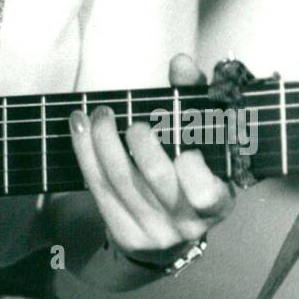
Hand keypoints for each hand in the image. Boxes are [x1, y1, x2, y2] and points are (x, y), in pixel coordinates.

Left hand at [68, 54, 234, 268]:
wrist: (172, 233)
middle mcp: (188, 223)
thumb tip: (181, 63)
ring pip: (120, 181)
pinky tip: (80, 128)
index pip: (207, 192)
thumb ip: (194, 98)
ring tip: (98, 114)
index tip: (183, 145)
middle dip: (139, 142)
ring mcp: (155, 233)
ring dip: (102, 141)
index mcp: (217, 201)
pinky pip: (98, 190)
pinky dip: (85, 154)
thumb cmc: (189, 174)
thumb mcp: (202, 140)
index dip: (192, 170)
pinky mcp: (125, 235)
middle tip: (130, 120)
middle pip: (157, 178)